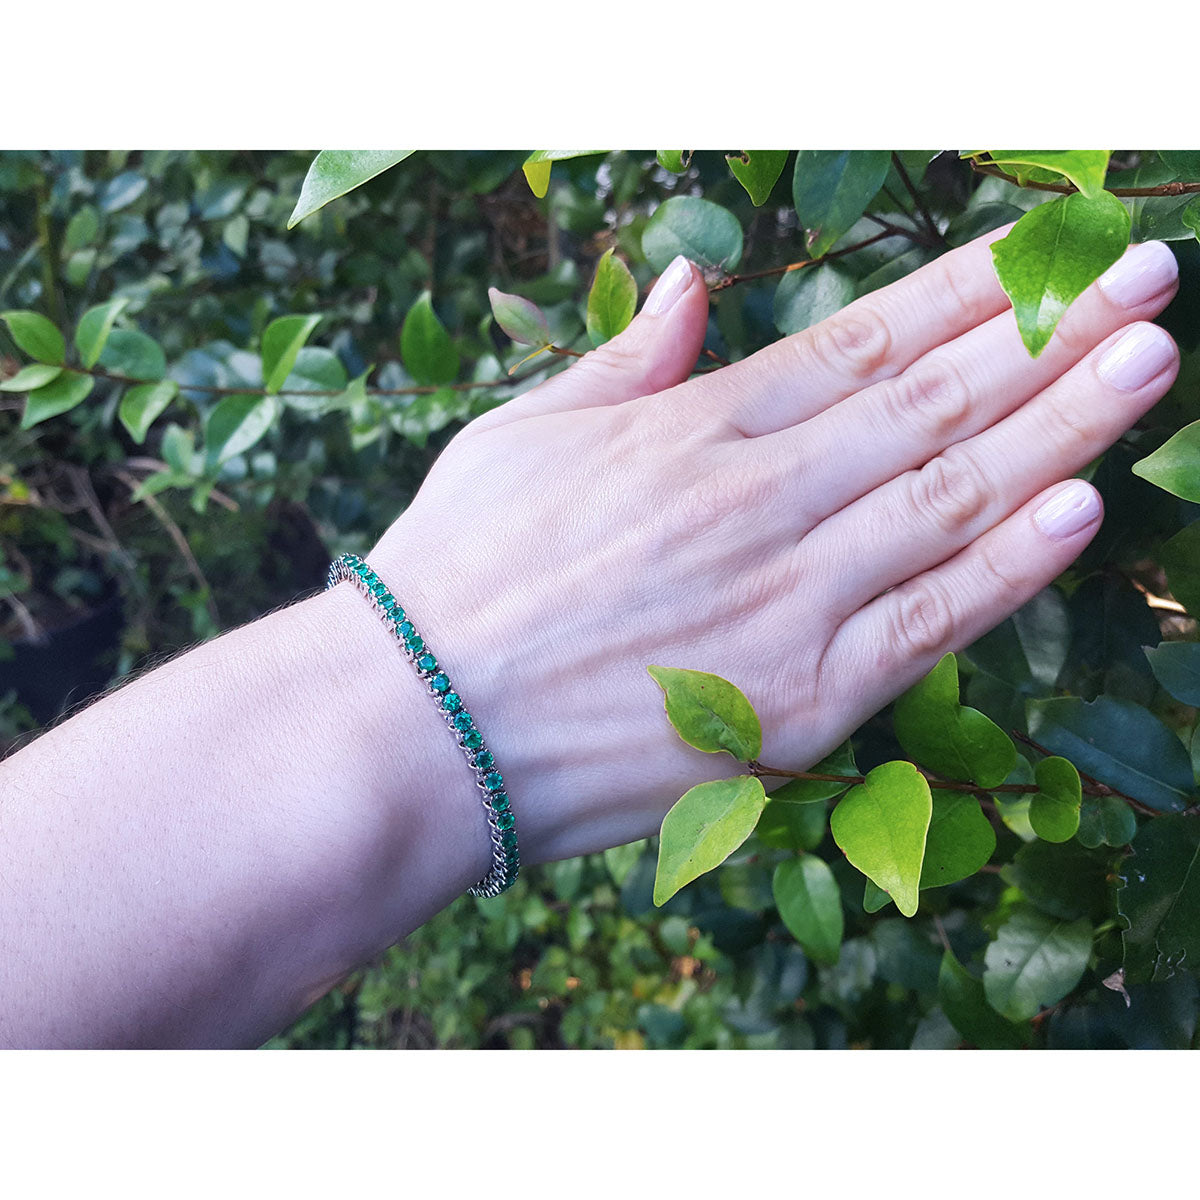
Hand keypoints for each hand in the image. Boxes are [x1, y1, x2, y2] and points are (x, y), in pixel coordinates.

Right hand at [370, 231, 1179, 866]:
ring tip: (1150, 362)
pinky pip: (928, 624)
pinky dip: (1011, 566)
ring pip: (955, 498)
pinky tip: (1085, 507)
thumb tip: (687, 284)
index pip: (863, 341)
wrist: (415, 728)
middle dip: (1054, 333)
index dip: (968, 289)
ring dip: (1066, 426)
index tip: (1049, 249)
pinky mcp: (795, 705)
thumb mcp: (521, 437)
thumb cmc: (454, 577)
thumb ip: (623, 363)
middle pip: (936, 402)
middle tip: (1149, 276)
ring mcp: (783, 604)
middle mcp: (754, 503)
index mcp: (688, 432)